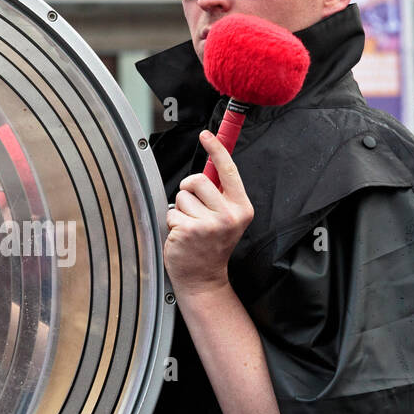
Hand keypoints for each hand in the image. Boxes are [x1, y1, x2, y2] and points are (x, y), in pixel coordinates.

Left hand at [164, 130, 254, 294]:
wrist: (204, 278)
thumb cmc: (212, 246)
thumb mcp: (227, 218)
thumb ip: (220, 193)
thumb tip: (212, 163)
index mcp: (241, 207)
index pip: (228, 170)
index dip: (216, 148)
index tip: (206, 135)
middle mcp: (228, 215)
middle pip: (198, 179)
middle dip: (189, 190)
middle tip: (195, 210)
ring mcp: (209, 224)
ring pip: (181, 196)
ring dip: (181, 210)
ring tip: (190, 227)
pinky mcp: (189, 231)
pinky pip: (171, 212)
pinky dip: (173, 222)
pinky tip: (183, 236)